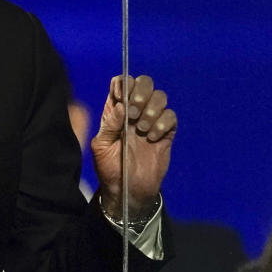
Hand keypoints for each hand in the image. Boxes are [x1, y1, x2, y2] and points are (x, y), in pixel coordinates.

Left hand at [91, 75, 175, 218]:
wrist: (127, 189)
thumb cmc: (109, 167)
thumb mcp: (101, 146)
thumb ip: (109, 124)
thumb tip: (122, 106)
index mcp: (115, 110)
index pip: (121, 82)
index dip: (123, 83)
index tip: (122, 97)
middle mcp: (134, 111)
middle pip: (144, 83)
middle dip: (141, 93)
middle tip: (133, 112)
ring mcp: (151, 120)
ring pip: (160, 97)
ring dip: (152, 110)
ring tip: (141, 129)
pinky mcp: (166, 133)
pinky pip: (171, 116)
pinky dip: (163, 123)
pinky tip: (153, 138)